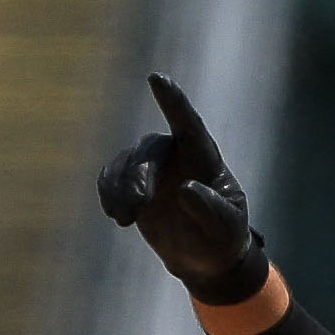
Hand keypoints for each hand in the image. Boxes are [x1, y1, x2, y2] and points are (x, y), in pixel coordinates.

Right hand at [97, 73, 267, 302]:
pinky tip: (115, 213)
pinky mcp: (133, 183)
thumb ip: (209, 210)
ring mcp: (153, 168)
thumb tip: (184, 190)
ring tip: (124, 219)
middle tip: (137, 208)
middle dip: (139, 176)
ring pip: (127, 164)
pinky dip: (109, 192)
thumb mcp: (225, 229)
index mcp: (204, 157)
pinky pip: (112, 178)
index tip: (157, 78)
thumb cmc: (223, 237)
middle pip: (151, 150)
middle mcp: (176, 155)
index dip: (173, 100)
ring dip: (121, 189)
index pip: (188, 122)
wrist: (205, 256)